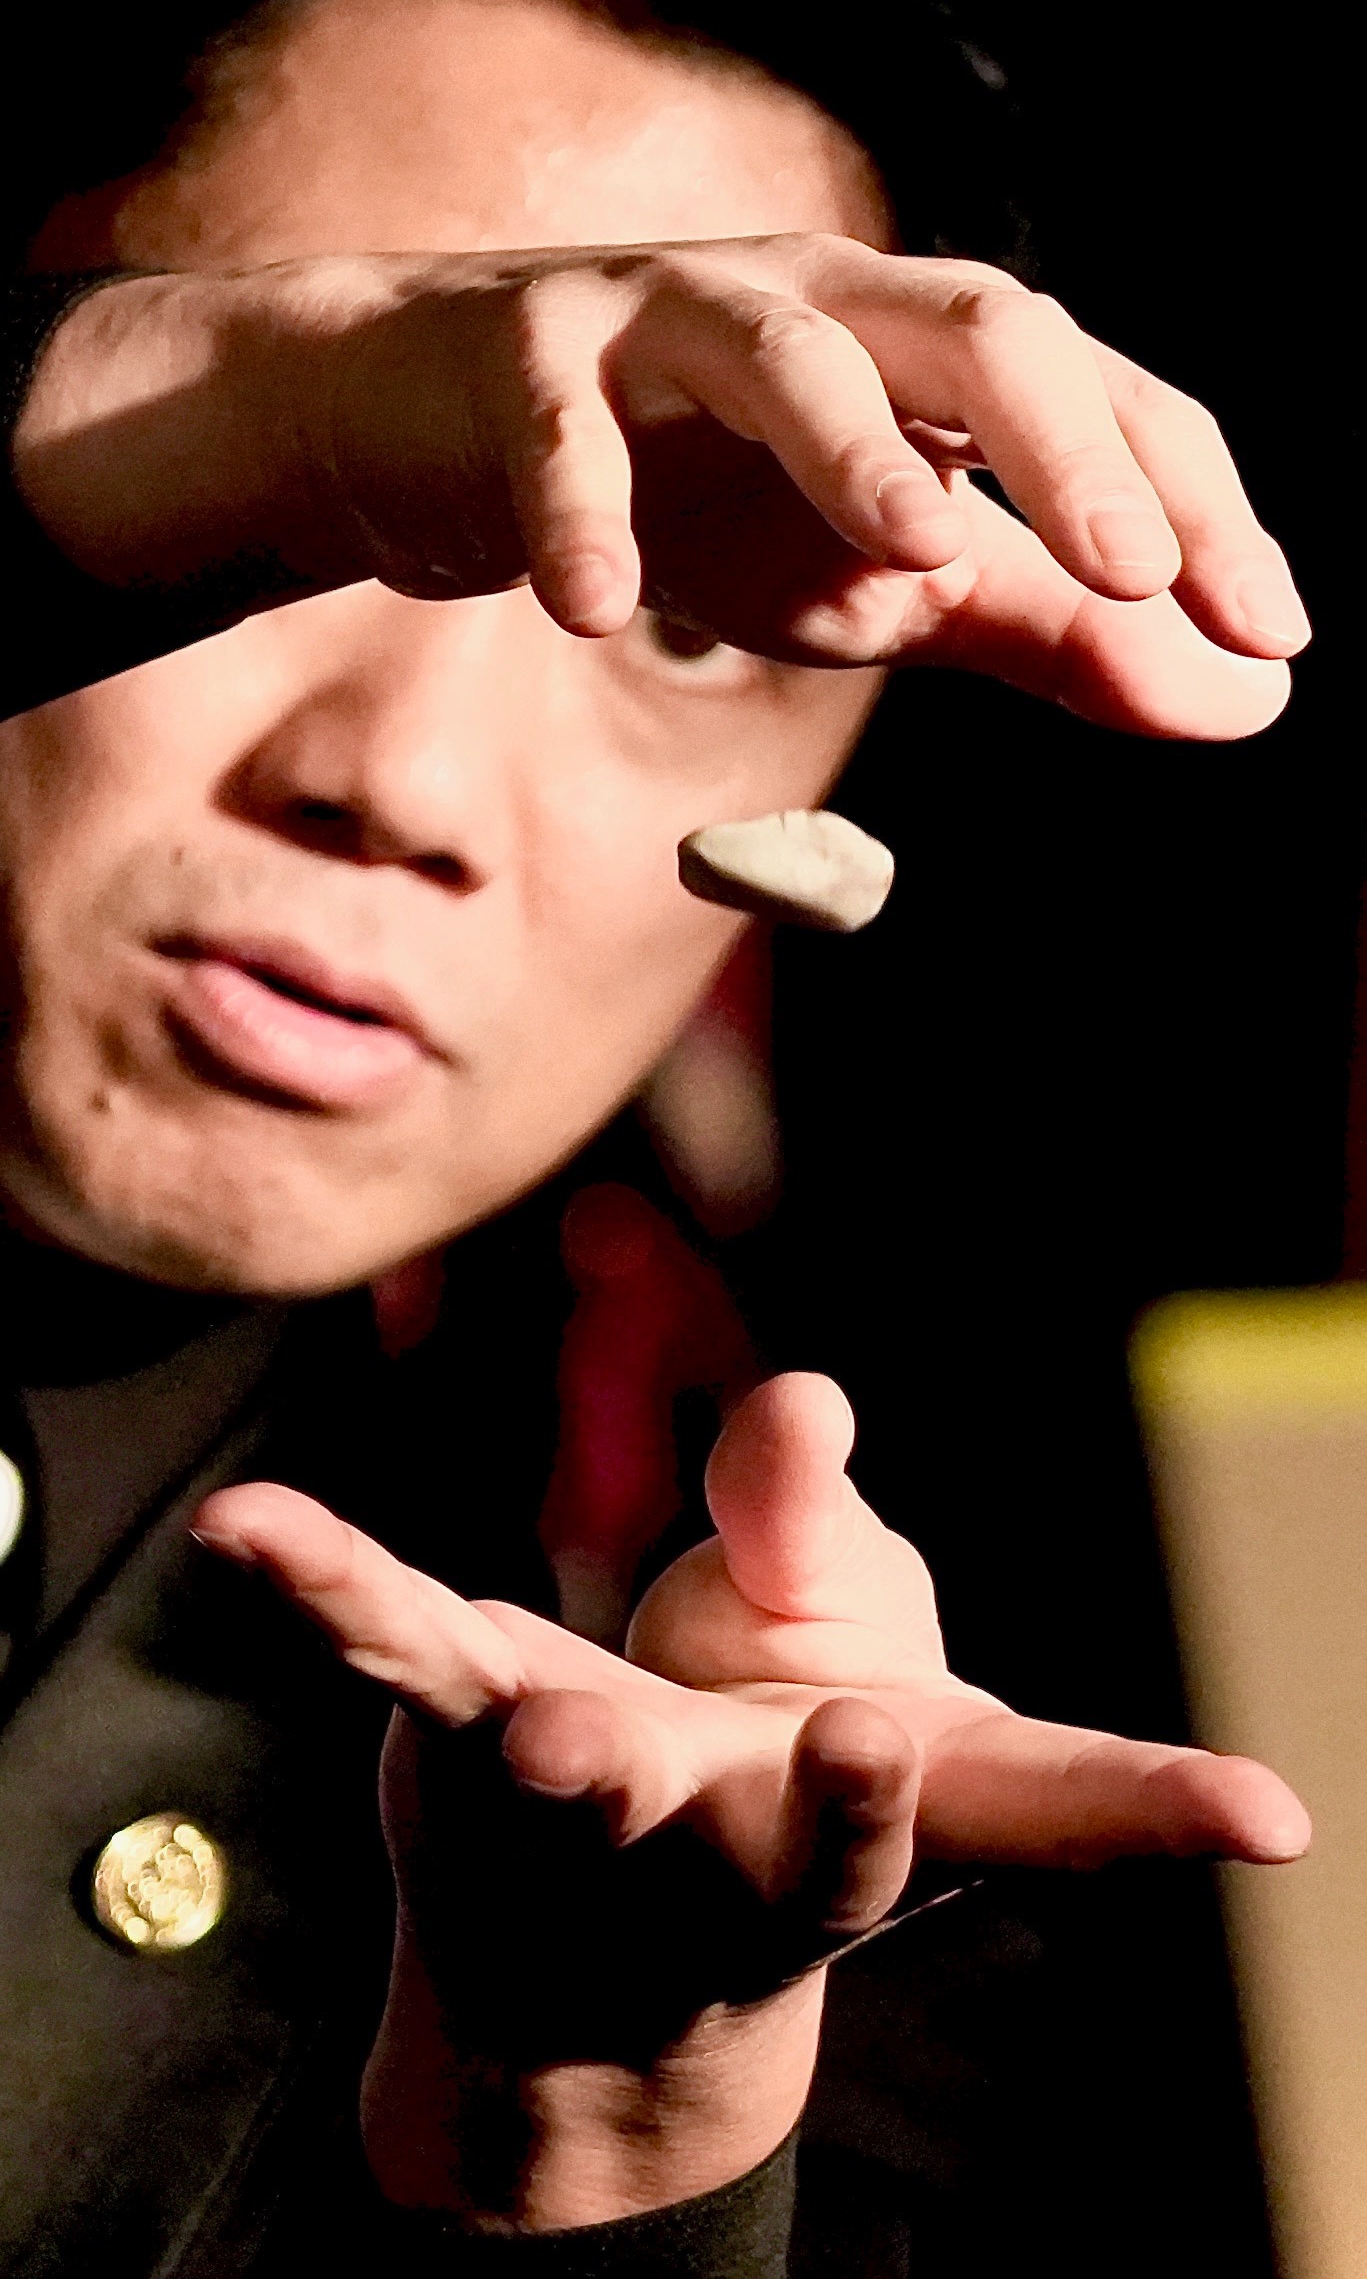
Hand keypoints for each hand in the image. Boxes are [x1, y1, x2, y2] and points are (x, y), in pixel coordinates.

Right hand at [16, 237, 1306, 734]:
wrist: (443, 429)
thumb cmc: (690, 495)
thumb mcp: (884, 578)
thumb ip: (1050, 631)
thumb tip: (1249, 704)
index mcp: (921, 354)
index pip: (1097, 398)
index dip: (1195, 502)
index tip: (1271, 630)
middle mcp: (819, 305)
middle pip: (973, 327)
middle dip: (1068, 446)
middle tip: (1138, 575)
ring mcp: (661, 317)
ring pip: (777, 344)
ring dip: (852, 444)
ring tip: (924, 553)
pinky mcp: (517, 362)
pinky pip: (556, 431)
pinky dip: (580, 512)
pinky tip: (602, 611)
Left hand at [191, 1371, 1307, 2228]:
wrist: (590, 1952)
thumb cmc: (760, 1766)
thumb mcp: (828, 1640)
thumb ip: (808, 1519)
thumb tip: (796, 1390)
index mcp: (884, 1819)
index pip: (1043, 1821)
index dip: (1157, 1814)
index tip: (1264, 1817)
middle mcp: (748, 1854)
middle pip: (804, 1852)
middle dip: (836, 1811)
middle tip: (869, 1743)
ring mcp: (593, 1817)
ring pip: (578, 1780)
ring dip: (563, 1758)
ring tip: (545, 1733)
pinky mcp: (459, 1753)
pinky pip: (393, 1658)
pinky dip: (324, 1593)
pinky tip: (246, 1536)